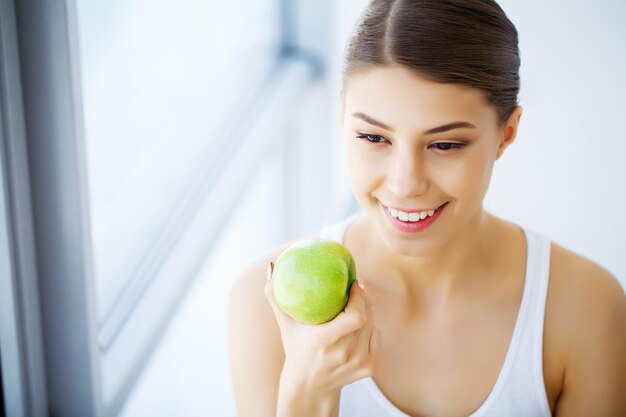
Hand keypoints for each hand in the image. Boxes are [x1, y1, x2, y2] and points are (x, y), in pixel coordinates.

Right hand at [264, 261, 380, 395]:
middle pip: (367, 315)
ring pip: (373, 324)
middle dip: (364, 298)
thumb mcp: (285, 324)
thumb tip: (271, 266)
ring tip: (356, 304)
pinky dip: (371, 327)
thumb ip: (275, 296)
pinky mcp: (370, 367)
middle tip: (355, 288)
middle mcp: (345, 352)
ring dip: (367, 311)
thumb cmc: (296, 349)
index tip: (354, 283)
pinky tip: (359, 325)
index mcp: (325, 340)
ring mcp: (360, 362)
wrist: (309, 387)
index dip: (360, 297)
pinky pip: (377, 336)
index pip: (356, 316)